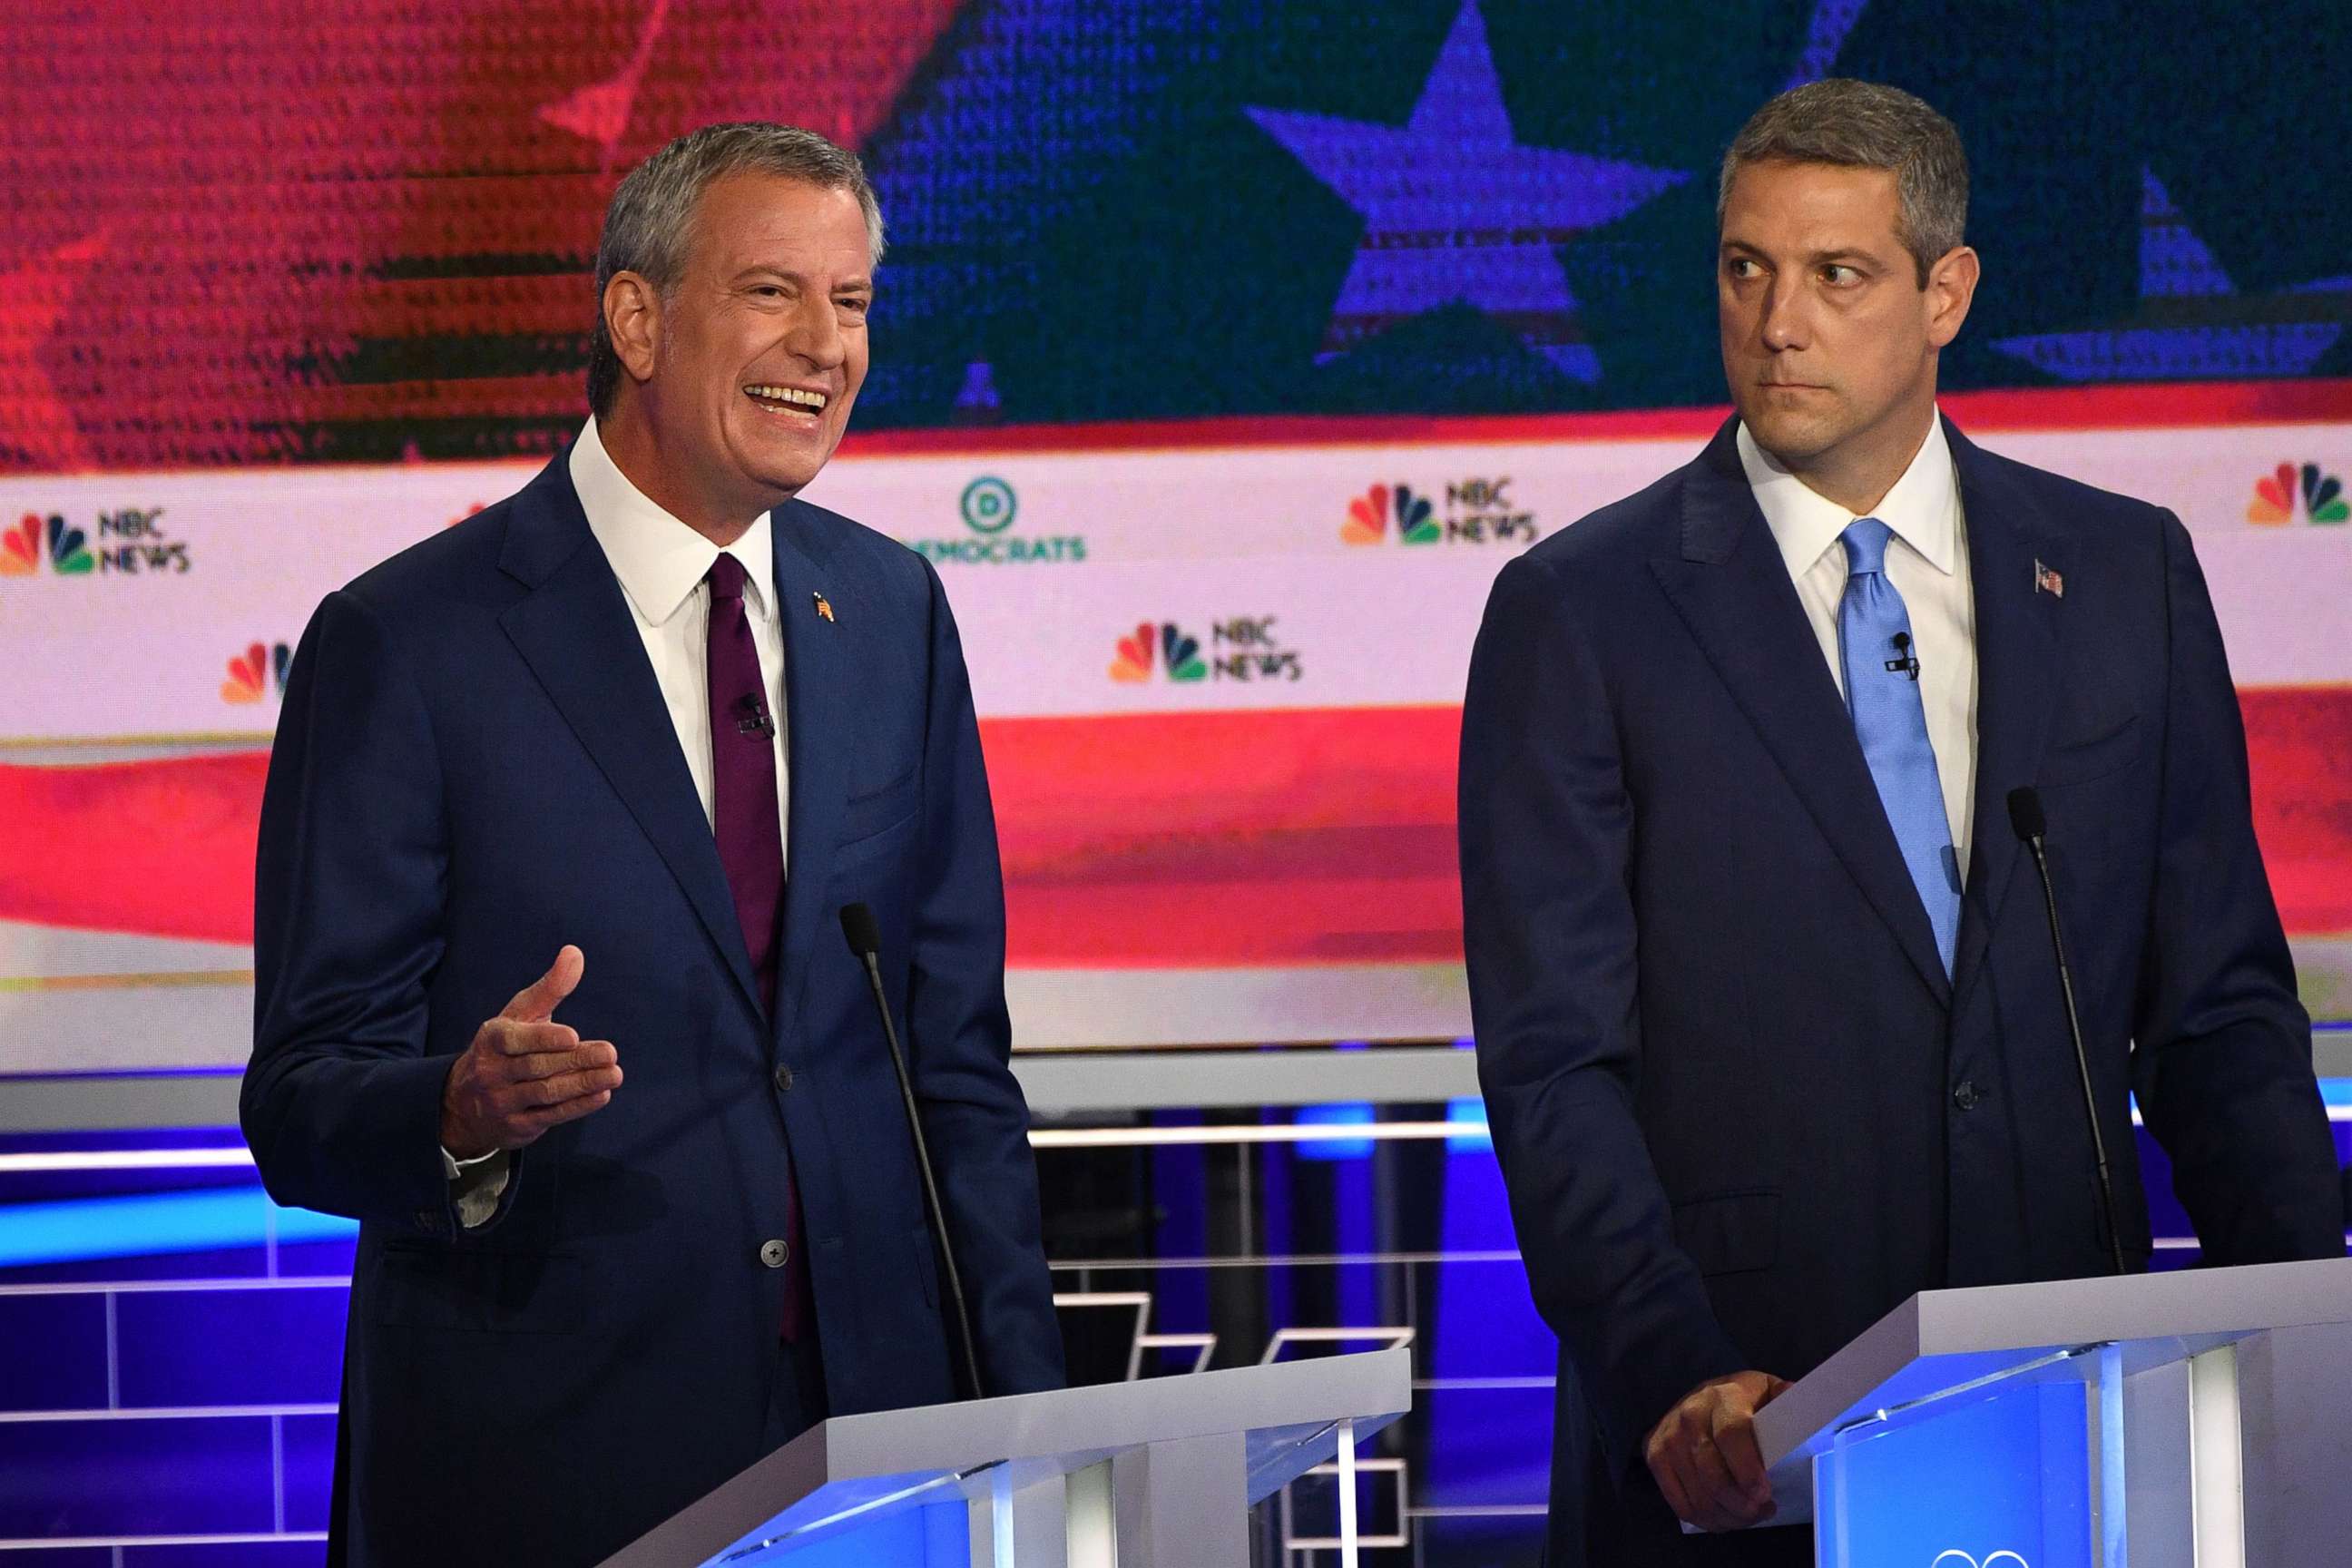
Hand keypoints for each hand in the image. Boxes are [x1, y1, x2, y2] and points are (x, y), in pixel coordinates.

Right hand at [438, 946, 620, 1158]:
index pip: (515, 1040)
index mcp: (492, 1039)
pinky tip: (601, 1095)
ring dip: (582, 1085)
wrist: (463, 1101)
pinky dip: (577, 1107)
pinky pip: (549, 1116)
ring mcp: (501, 1102)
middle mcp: (492, 1071)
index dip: (544, 1038)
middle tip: (610, 1054)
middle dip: (576, 1061)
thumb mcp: (520, 1016)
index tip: (573, 1036)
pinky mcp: (515, 1126)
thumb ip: (550, 988)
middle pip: (538, 1067)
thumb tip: (575, 953)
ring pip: (545, 1093)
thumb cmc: (504, 1047)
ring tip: (614, 1074)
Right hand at [1644, 1369, 1790, 1532]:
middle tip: (1762, 1510)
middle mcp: (1689, 1415)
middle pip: (1712, 1474)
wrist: (1696, 1397)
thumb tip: (1794, 1394)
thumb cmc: (1741, 1400)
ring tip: (1750, 1514)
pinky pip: (1680, 1504)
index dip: (1747, 1469)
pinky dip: (1706, 1520)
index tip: (1764, 1494)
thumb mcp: (1766, 1390)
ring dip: (1729, 1517)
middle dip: (1741, 1504)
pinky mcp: (1655, 1457)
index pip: (1730, 1434)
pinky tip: (1725, 1516)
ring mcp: (1668, 1438)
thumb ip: (1783, 1397)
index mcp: (1722, 1397)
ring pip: (1699, 1496)